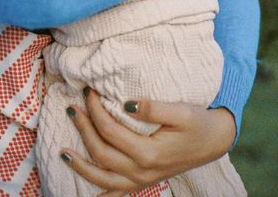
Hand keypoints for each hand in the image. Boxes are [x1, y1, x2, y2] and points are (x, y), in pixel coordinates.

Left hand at [61, 90, 235, 195]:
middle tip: (72, 108)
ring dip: (81, 166)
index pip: (110, 130)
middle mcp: (142, 171)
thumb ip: (152, 108)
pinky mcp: (143, 182)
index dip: (95, 110)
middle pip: (101, 153)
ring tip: (63, 153)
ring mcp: (142, 180)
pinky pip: (117, 193)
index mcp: (149, 153)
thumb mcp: (180, 111)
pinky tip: (87, 193)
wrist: (214, 140)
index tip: (88, 92)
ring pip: (103, 180)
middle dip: (83, 130)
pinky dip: (101, 193)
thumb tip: (125, 104)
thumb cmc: (197, 123)